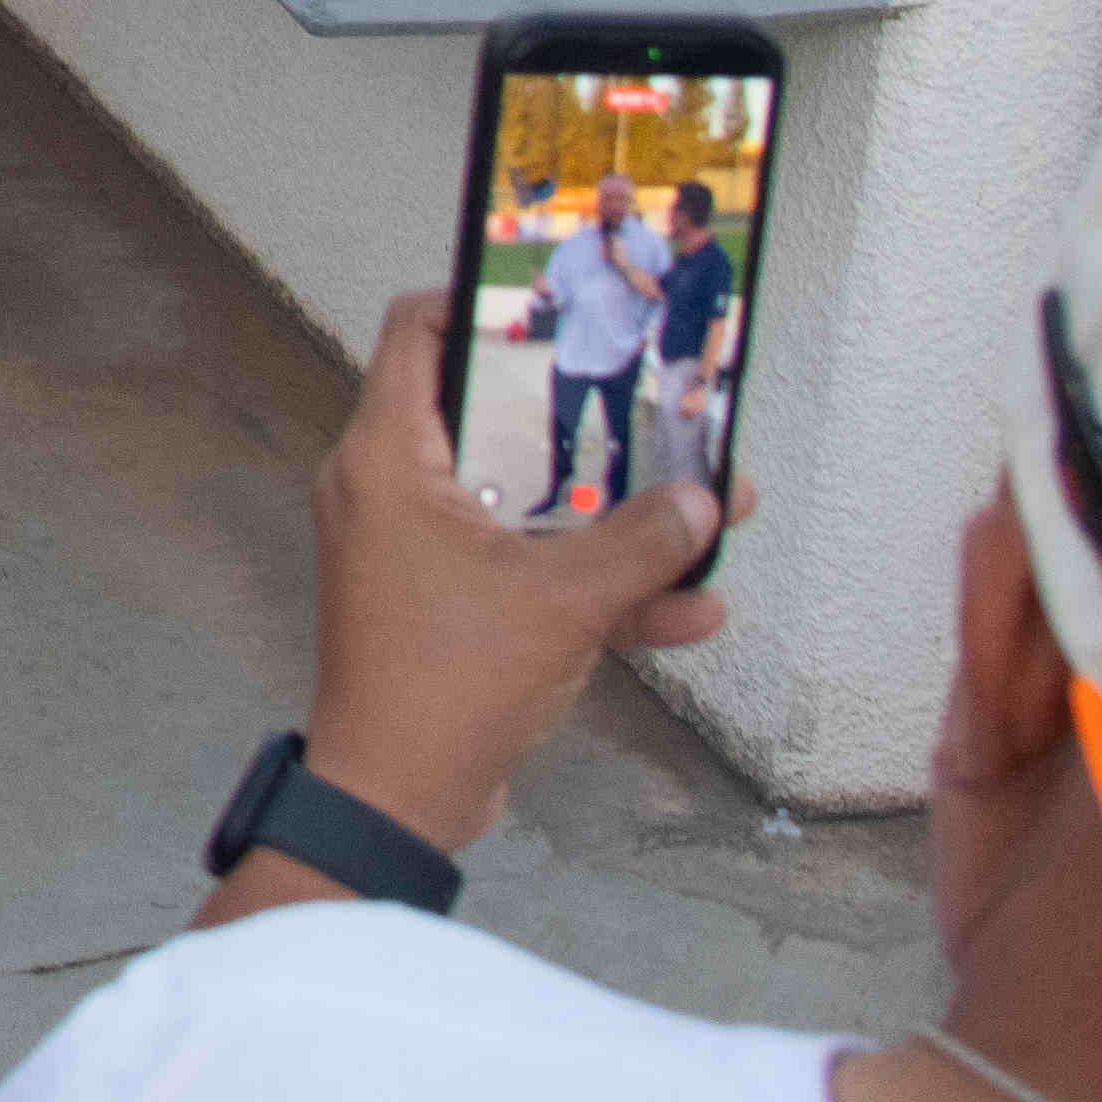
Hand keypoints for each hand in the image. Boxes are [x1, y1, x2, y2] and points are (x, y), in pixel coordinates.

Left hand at [297, 284, 728, 848]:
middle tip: (661, 406)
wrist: (397, 801)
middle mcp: (394, 492)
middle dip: (594, 426)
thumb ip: (641, 544)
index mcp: (390, 458)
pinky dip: (597, 587)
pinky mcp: (448, 607)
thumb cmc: (444, 684)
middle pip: (498, 421)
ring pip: (530, 506)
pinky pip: (530, 573)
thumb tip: (705, 502)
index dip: (483, 301)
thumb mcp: (563, 601)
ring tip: (711, 511)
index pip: (419, 331)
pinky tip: (689, 608)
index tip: (557, 301)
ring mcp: (420, 552)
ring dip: (615, 517)